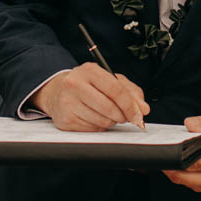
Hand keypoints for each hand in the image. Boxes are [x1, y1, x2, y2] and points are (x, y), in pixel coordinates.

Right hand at [33, 63, 147, 130]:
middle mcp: (74, 84)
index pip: (116, 90)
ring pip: (102, 121)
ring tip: (106, 114)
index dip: (131, 105)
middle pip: (109, 108)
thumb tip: (143, 109)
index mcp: (89, 70)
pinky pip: (92, 129)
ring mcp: (67, 103)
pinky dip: (99, 126)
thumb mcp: (109, 80)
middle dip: (123, 116)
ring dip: (111, 121)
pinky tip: (94, 118)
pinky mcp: (65, 119)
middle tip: (124, 116)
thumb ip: (130, 92)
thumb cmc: (87, 85)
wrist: (58, 92)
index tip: (139, 115)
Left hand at [162, 112, 200, 194]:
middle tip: (166, 150)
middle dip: (171, 164)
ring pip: (183, 182)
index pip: (195, 163)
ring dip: (175, 170)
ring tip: (175, 154)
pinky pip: (187, 184)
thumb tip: (189, 124)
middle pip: (185, 176)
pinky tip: (183, 162)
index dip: (177, 156)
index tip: (168, 147)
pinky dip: (181, 174)